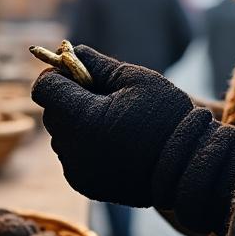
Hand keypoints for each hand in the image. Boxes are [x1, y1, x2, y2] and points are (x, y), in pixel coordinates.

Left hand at [32, 46, 234, 232]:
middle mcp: (73, 148)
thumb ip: (99, 64)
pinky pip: (72, 157)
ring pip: (61, 136)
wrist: (189, 165)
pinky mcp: (86, 185)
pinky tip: (113, 144)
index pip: (45, 87)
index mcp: (82, 118)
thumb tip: (75, 51)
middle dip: (69, 101)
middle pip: (51, 113)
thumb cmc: (167, 117)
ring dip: (76, 125)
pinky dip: (85, 148)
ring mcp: (78, 170)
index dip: (59, 75)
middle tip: (103, 98)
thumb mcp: (136, 79)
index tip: (81, 74)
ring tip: (113, 123)